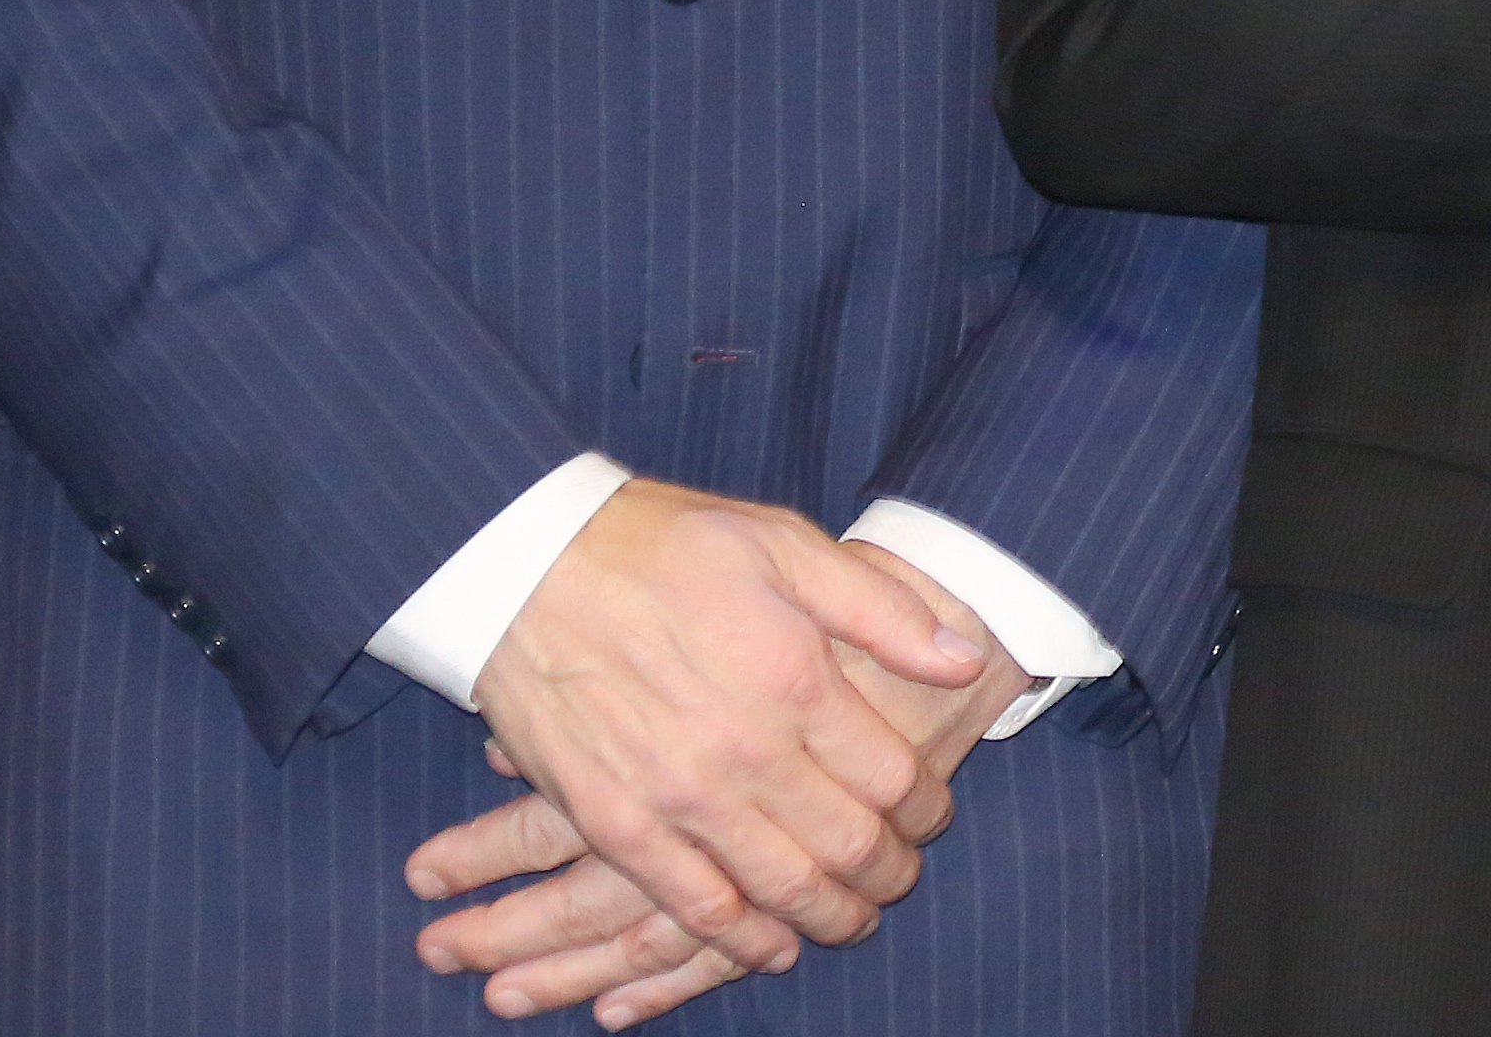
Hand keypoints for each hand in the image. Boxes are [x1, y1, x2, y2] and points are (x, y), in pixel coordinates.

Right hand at [407, 486, 995, 993]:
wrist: (527, 567)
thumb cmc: (664, 546)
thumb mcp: (787, 545)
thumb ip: (882, 609)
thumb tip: (963, 658)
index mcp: (797, 681)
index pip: (892, 778)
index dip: (926, 808)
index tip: (933, 815)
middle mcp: (746, 752)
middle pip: (846, 846)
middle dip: (889, 873)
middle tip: (902, 878)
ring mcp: (679, 798)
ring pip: (781, 888)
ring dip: (829, 916)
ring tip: (853, 919)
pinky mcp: (618, 825)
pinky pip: (694, 907)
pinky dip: (742, 938)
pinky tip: (772, 945)